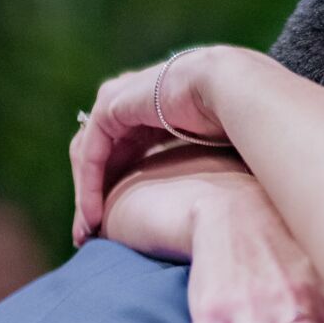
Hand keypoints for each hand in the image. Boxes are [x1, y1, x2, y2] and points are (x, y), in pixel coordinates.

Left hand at [71, 46, 236, 245]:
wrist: (234, 88)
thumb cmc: (237, 117)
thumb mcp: (210, 145)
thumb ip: (197, 163)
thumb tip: (209, 198)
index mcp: (155, 105)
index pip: (122, 146)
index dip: (113, 184)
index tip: (111, 225)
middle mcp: (133, 99)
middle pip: (99, 152)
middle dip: (92, 193)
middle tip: (89, 235)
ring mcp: (119, 99)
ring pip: (90, 155)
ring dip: (86, 196)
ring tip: (87, 234)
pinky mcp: (110, 105)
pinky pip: (91, 153)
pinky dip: (88, 187)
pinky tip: (94, 217)